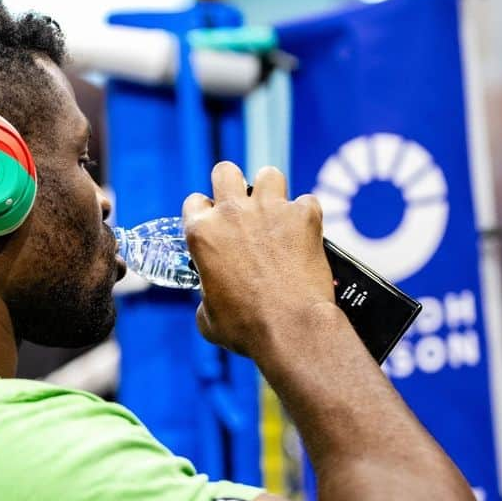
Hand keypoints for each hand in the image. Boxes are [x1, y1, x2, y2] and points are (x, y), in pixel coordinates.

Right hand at [182, 162, 334, 356]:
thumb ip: (206, 294)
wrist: (290, 329)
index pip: (194, 203)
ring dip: (270, 191)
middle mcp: (233, 213)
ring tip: (275, 213)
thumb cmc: (246, 328)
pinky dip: (305, 217)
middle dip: (231, 184)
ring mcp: (270, 209)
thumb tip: (213, 297)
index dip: (204, 213)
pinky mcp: (304, 215)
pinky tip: (304, 236)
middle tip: (241, 206)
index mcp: (203, 234)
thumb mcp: (208, 317)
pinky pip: (306, 202)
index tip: (212, 224)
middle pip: (225, 171)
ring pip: (268, 175)